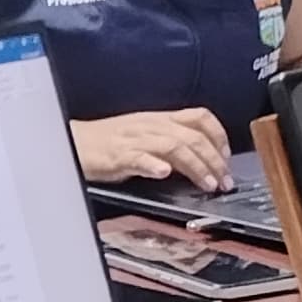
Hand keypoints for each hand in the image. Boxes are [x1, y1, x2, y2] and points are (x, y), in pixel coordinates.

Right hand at [74, 107, 231, 189]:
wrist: (73, 141)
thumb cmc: (107, 142)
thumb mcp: (145, 136)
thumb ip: (170, 144)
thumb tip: (197, 159)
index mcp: (159, 120)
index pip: (199, 117)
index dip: (219, 135)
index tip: (227, 157)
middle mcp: (151, 126)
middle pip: (193, 137)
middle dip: (214, 160)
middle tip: (225, 181)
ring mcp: (135, 139)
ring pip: (174, 146)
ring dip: (195, 166)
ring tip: (208, 184)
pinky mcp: (117, 155)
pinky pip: (138, 157)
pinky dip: (153, 165)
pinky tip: (163, 173)